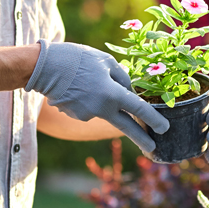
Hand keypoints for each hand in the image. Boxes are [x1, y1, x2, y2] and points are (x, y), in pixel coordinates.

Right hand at [25, 40, 169, 152]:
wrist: (44, 68)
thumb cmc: (77, 59)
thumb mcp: (105, 60)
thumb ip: (121, 78)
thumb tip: (129, 91)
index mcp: (112, 93)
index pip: (138, 109)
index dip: (154, 119)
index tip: (164, 128)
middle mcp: (101, 109)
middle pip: (126, 127)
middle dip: (141, 138)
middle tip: (153, 148)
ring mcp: (87, 115)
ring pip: (103, 109)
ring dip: (101, 100)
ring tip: (85, 80)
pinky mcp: (76, 116)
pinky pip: (89, 108)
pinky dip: (88, 100)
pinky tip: (77, 87)